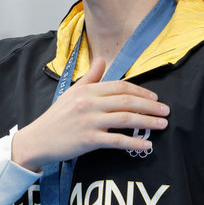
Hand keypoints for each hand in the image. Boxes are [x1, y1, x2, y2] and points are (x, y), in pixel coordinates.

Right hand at [11, 56, 169, 171]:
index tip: (154, 98)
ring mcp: (89, 121)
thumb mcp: (71, 93)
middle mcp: (89, 103)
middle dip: (150, 106)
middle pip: (127, 101)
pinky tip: (147, 144)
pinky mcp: (88, 140)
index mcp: (87, 90)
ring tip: (162, 124)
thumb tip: (102, 60)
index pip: (120, 86)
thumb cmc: (56, 118)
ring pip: (125, 119)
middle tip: (166, 110)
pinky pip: (117, 141)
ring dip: (148, 121)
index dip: (140, 91)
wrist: (37, 140)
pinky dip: (134, 142)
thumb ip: (90, 78)